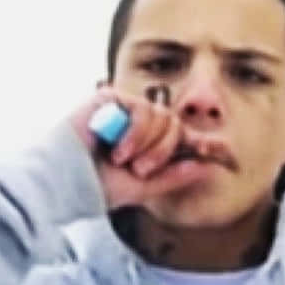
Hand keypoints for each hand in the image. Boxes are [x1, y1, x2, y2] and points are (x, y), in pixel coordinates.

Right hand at [71, 88, 215, 208]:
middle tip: (141, 168)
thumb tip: (205, 166)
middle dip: (162, 150)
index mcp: (146, 141)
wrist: (65, 182)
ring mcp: (124, 107)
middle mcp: (137, 122)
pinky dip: (135, 132)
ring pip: (161, 116)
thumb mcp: (142, 186)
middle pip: (174, 124)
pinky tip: (118, 148)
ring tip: (124, 159)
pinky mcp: (111, 97)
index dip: (197, 140)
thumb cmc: (97, 185)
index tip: (219, 150)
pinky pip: (142, 108)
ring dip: (147, 143)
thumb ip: (173, 175)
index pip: (178, 133)